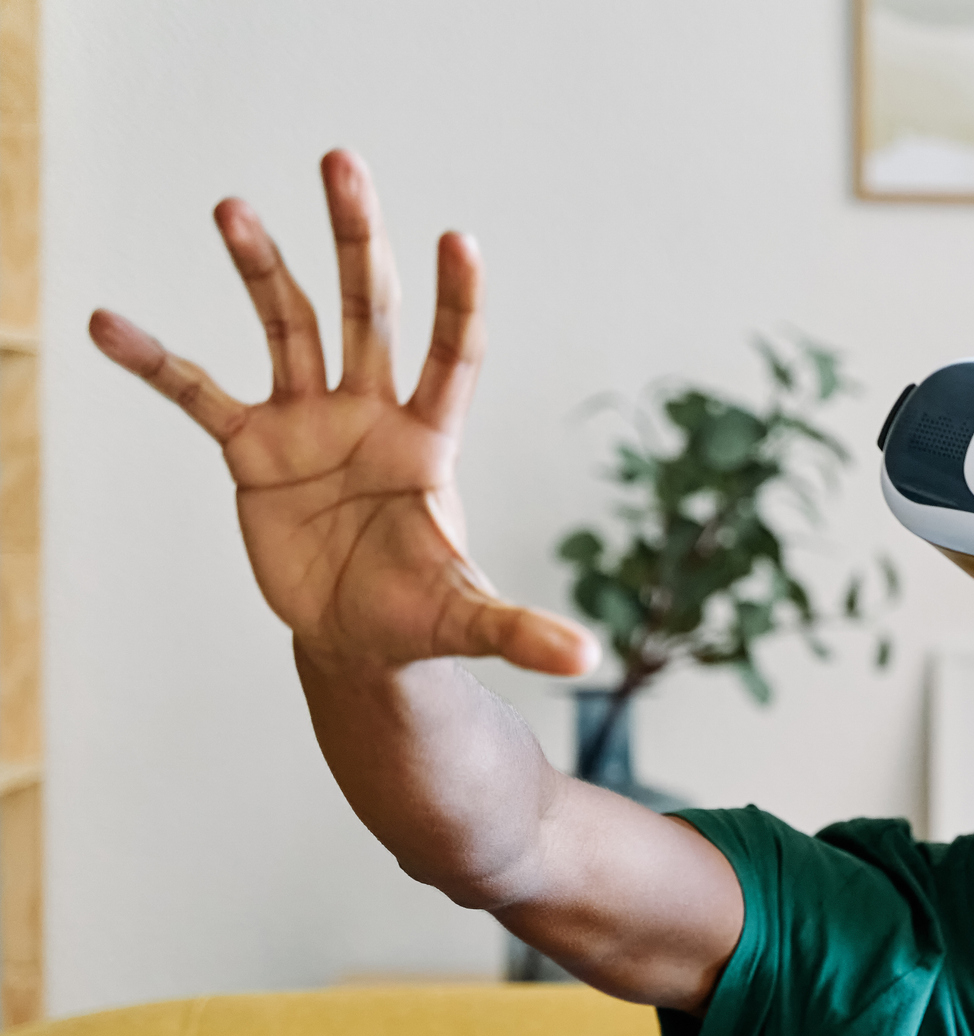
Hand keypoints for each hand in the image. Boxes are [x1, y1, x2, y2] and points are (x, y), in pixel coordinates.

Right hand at [89, 150, 598, 677]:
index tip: (459, 238)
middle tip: (342, 160)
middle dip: (356, 239)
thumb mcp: (469, 621)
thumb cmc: (421, 616)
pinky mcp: (252, 451)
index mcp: (430, 442)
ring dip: (259, 268)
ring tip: (232, 208)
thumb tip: (588, 660)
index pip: (452, 356)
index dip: (456, 303)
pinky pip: (198, 394)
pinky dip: (155, 361)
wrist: (357, 638)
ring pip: (284, 327)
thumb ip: (520, 631)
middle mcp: (371, 414)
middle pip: (367, 310)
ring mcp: (309, 424)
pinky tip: (108, 323)